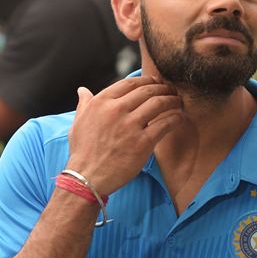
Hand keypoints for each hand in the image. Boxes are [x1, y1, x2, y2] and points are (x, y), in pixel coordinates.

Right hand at [66, 76, 182, 195]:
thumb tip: (82, 90)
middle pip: (147, 90)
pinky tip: (179, 118)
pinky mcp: (143, 142)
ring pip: (159, 103)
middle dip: (163, 88)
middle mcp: (116, 110)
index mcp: (101, 102)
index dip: (146, 80)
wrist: (87, 177)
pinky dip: (175, 118)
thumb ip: (84, 104)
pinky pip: (165, 124)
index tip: (155, 83)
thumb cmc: (82, 151)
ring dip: (172, 100)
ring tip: (177, 101)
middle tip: (170, 90)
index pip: (129, 83)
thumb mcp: (77, 123)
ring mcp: (130, 126)